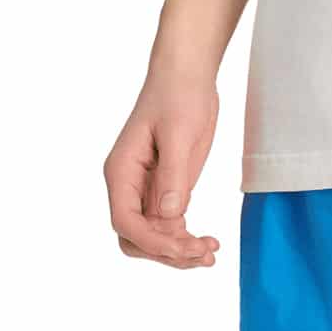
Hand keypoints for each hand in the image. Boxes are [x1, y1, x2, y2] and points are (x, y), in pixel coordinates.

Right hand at [104, 73, 222, 268]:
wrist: (188, 77)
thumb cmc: (178, 96)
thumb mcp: (178, 133)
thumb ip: (173, 175)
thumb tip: (171, 216)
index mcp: (121, 171)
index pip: (124, 221)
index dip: (151, 241)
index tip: (183, 247)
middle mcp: (129, 186)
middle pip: (136, 237)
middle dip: (166, 251)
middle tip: (203, 253)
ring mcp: (147, 190)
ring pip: (153, 237)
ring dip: (178, 251)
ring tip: (211, 253)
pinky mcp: (166, 190)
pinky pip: (169, 226)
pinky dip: (186, 239)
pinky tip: (209, 244)